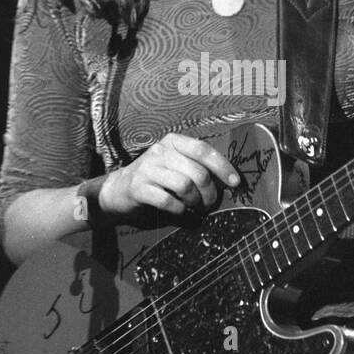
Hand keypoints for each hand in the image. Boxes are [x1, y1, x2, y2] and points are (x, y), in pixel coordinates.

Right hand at [97, 133, 240, 219]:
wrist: (118, 190)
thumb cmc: (156, 179)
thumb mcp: (175, 164)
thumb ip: (196, 166)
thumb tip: (227, 180)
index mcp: (173, 142)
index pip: (202, 149)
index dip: (222, 166)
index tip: (235, 182)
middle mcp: (159, 151)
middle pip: (197, 172)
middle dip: (209, 193)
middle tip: (209, 204)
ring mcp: (147, 168)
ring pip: (184, 185)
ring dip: (194, 202)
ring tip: (193, 207)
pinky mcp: (138, 187)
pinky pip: (167, 200)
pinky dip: (178, 210)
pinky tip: (178, 211)